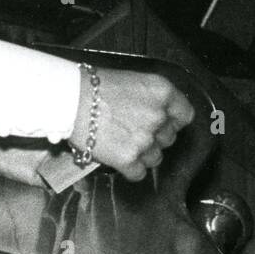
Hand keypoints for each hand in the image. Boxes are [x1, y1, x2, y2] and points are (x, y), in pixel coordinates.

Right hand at [70, 68, 192, 181]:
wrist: (69, 100)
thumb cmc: (95, 87)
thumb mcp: (132, 81)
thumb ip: (151, 99)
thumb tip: (161, 115)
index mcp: (162, 92)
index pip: (185, 115)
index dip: (174, 121)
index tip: (165, 123)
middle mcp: (158, 115)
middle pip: (169, 138)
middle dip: (154, 138)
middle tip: (133, 131)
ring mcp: (145, 139)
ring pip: (156, 157)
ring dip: (142, 154)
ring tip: (122, 143)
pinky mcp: (129, 159)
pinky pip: (140, 173)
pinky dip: (130, 169)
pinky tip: (117, 157)